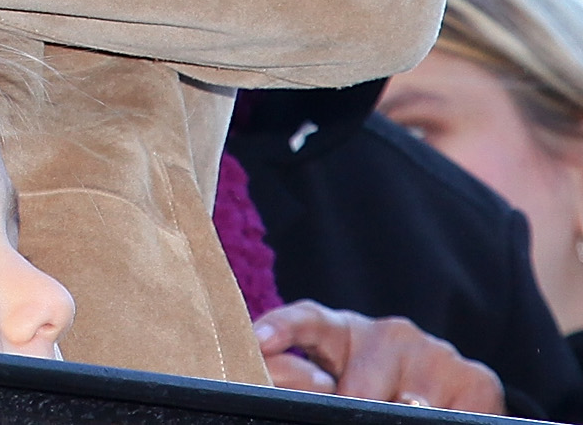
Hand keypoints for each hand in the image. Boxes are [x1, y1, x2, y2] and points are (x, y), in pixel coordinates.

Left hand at [255, 301, 505, 411]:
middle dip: (352, 411)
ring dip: (399, 418)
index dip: (282, 328)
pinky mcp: (477, 380)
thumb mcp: (339, 386)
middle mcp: (391, 334)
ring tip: (395, 415)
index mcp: (344, 333)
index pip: (308, 321)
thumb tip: (271, 385)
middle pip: (360, 389)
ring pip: (409, 407)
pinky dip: (442, 422)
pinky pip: (454, 417)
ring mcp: (437, 354)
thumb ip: (306, 386)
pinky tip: (441, 418)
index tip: (258, 340)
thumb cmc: (380, 392)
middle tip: (349, 415)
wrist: (451, 400)